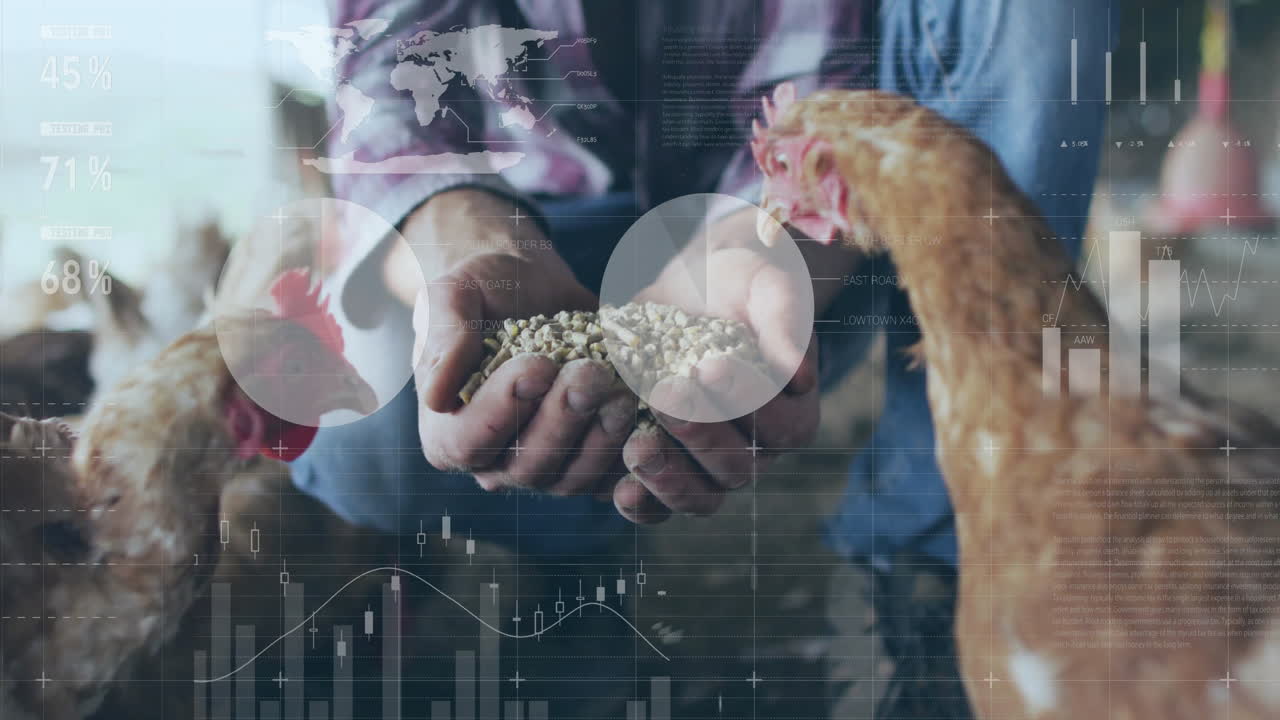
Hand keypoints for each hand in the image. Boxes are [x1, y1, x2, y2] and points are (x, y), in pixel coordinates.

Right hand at [407, 191, 634, 495]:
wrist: (532, 286)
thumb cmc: (483, 289)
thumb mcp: (454, 296)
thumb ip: (444, 338)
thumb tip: (435, 395)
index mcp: (446, 435)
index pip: (470, 441)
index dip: (504, 408)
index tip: (536, 364)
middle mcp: (493, 463)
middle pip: (528, 464)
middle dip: (564, 418)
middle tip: (591, 372)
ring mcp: (545, 467)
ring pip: (573, 477)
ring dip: (602, 437)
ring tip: (622, 389)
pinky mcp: (587, 461)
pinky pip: (612, 475)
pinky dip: (633, 453)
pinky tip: (649, 416)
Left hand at [611, 211, 823, 522]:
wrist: (694, 286)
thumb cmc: (742, 284)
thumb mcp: (767, 286)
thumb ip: (786, 321)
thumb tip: (799, 374)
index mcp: (793, 415)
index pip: (779, 424)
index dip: (745, 399)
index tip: (710, 364)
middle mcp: (756, 452)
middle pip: (736, 466)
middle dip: (700, 433)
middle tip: (666, 393)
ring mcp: (709, 467)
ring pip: (700, 496)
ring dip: (669, 477)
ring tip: (638, 444)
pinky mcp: (668, 468)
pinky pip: (658, 506)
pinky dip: (640, 503)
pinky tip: (619, 488)